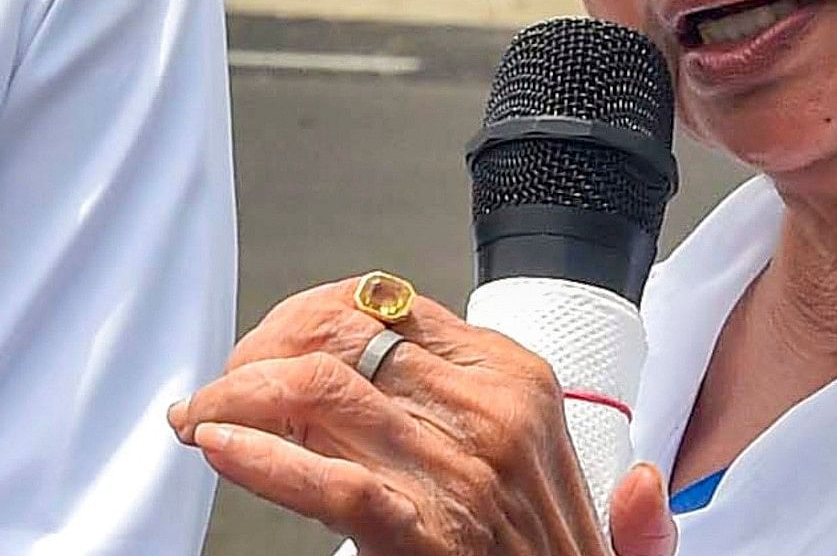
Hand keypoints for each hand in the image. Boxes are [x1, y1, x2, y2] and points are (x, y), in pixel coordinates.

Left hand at [168, 278, 681, 555]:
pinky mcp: (426, 534)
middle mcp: (494, 414)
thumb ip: (545, 444)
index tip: (269, 346)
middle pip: (336, 337)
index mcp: (520, 381)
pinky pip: (328, 480)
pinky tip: (218, 446)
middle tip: (221, 386)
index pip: (384, 303)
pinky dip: (260, 458)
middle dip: (259, 352)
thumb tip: (636, 477)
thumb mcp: (577, 502)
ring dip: (235, 398)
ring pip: (317, 393)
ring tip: (201, 418)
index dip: (305, 316)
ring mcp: (461, 473)